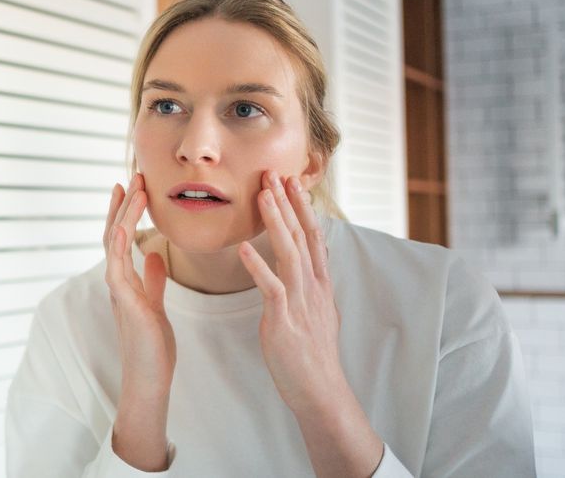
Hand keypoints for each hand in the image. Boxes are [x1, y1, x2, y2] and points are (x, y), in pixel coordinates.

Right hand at [103, 172, 173, 470]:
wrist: (148, 377)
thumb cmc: (152, 346)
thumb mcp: (156, 304)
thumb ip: (153, 280)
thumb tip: (155, 256)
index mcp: (125, 280)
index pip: (122, 237)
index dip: (125, 211)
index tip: (132, 187)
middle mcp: (117, 280)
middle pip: (114, 232)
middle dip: (123, 203)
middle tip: (132, 176)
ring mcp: (117, 289)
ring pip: (115, 241)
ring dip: (123, 213)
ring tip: (133, 188)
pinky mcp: (124, 300)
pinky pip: (119, 263)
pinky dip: (122, 240)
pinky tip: (129, 222)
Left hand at [237, 170, 382, 476]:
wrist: (321, 392)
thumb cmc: (312, 355)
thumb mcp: (316, 312)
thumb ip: (310, 284)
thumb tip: (310, 262)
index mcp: (319, 284)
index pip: (312, 236)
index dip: (301, 207)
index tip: (289, 181)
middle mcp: (313, 287)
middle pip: (302, 236)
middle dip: (287, 203)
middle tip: (273, 173)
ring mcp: (301, 303)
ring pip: (289, 253)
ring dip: (276, 222)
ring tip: (262, 196)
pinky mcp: (285, 322)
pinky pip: (271, 288)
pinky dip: (258, 266)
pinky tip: (244, 248)